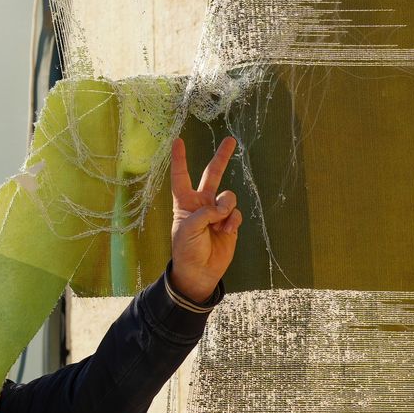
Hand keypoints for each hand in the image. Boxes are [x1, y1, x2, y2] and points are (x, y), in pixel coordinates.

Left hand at [169, 136, 240, 303]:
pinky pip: (236, 213)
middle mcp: (201, 203)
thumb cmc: (187, 250)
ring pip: (228, 196)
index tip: (178, 140)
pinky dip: (232, 221)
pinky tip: (226, 231)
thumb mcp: (189, 228)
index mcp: (184, 202)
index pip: (181, 176)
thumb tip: (225, 206)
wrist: (200, 272)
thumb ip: (206, 212)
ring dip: (225, 207)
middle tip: (230, 139)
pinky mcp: (230, 222)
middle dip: (222, 157)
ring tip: (219, 223)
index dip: (180, 159)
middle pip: (212, 174)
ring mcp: (217, 212)